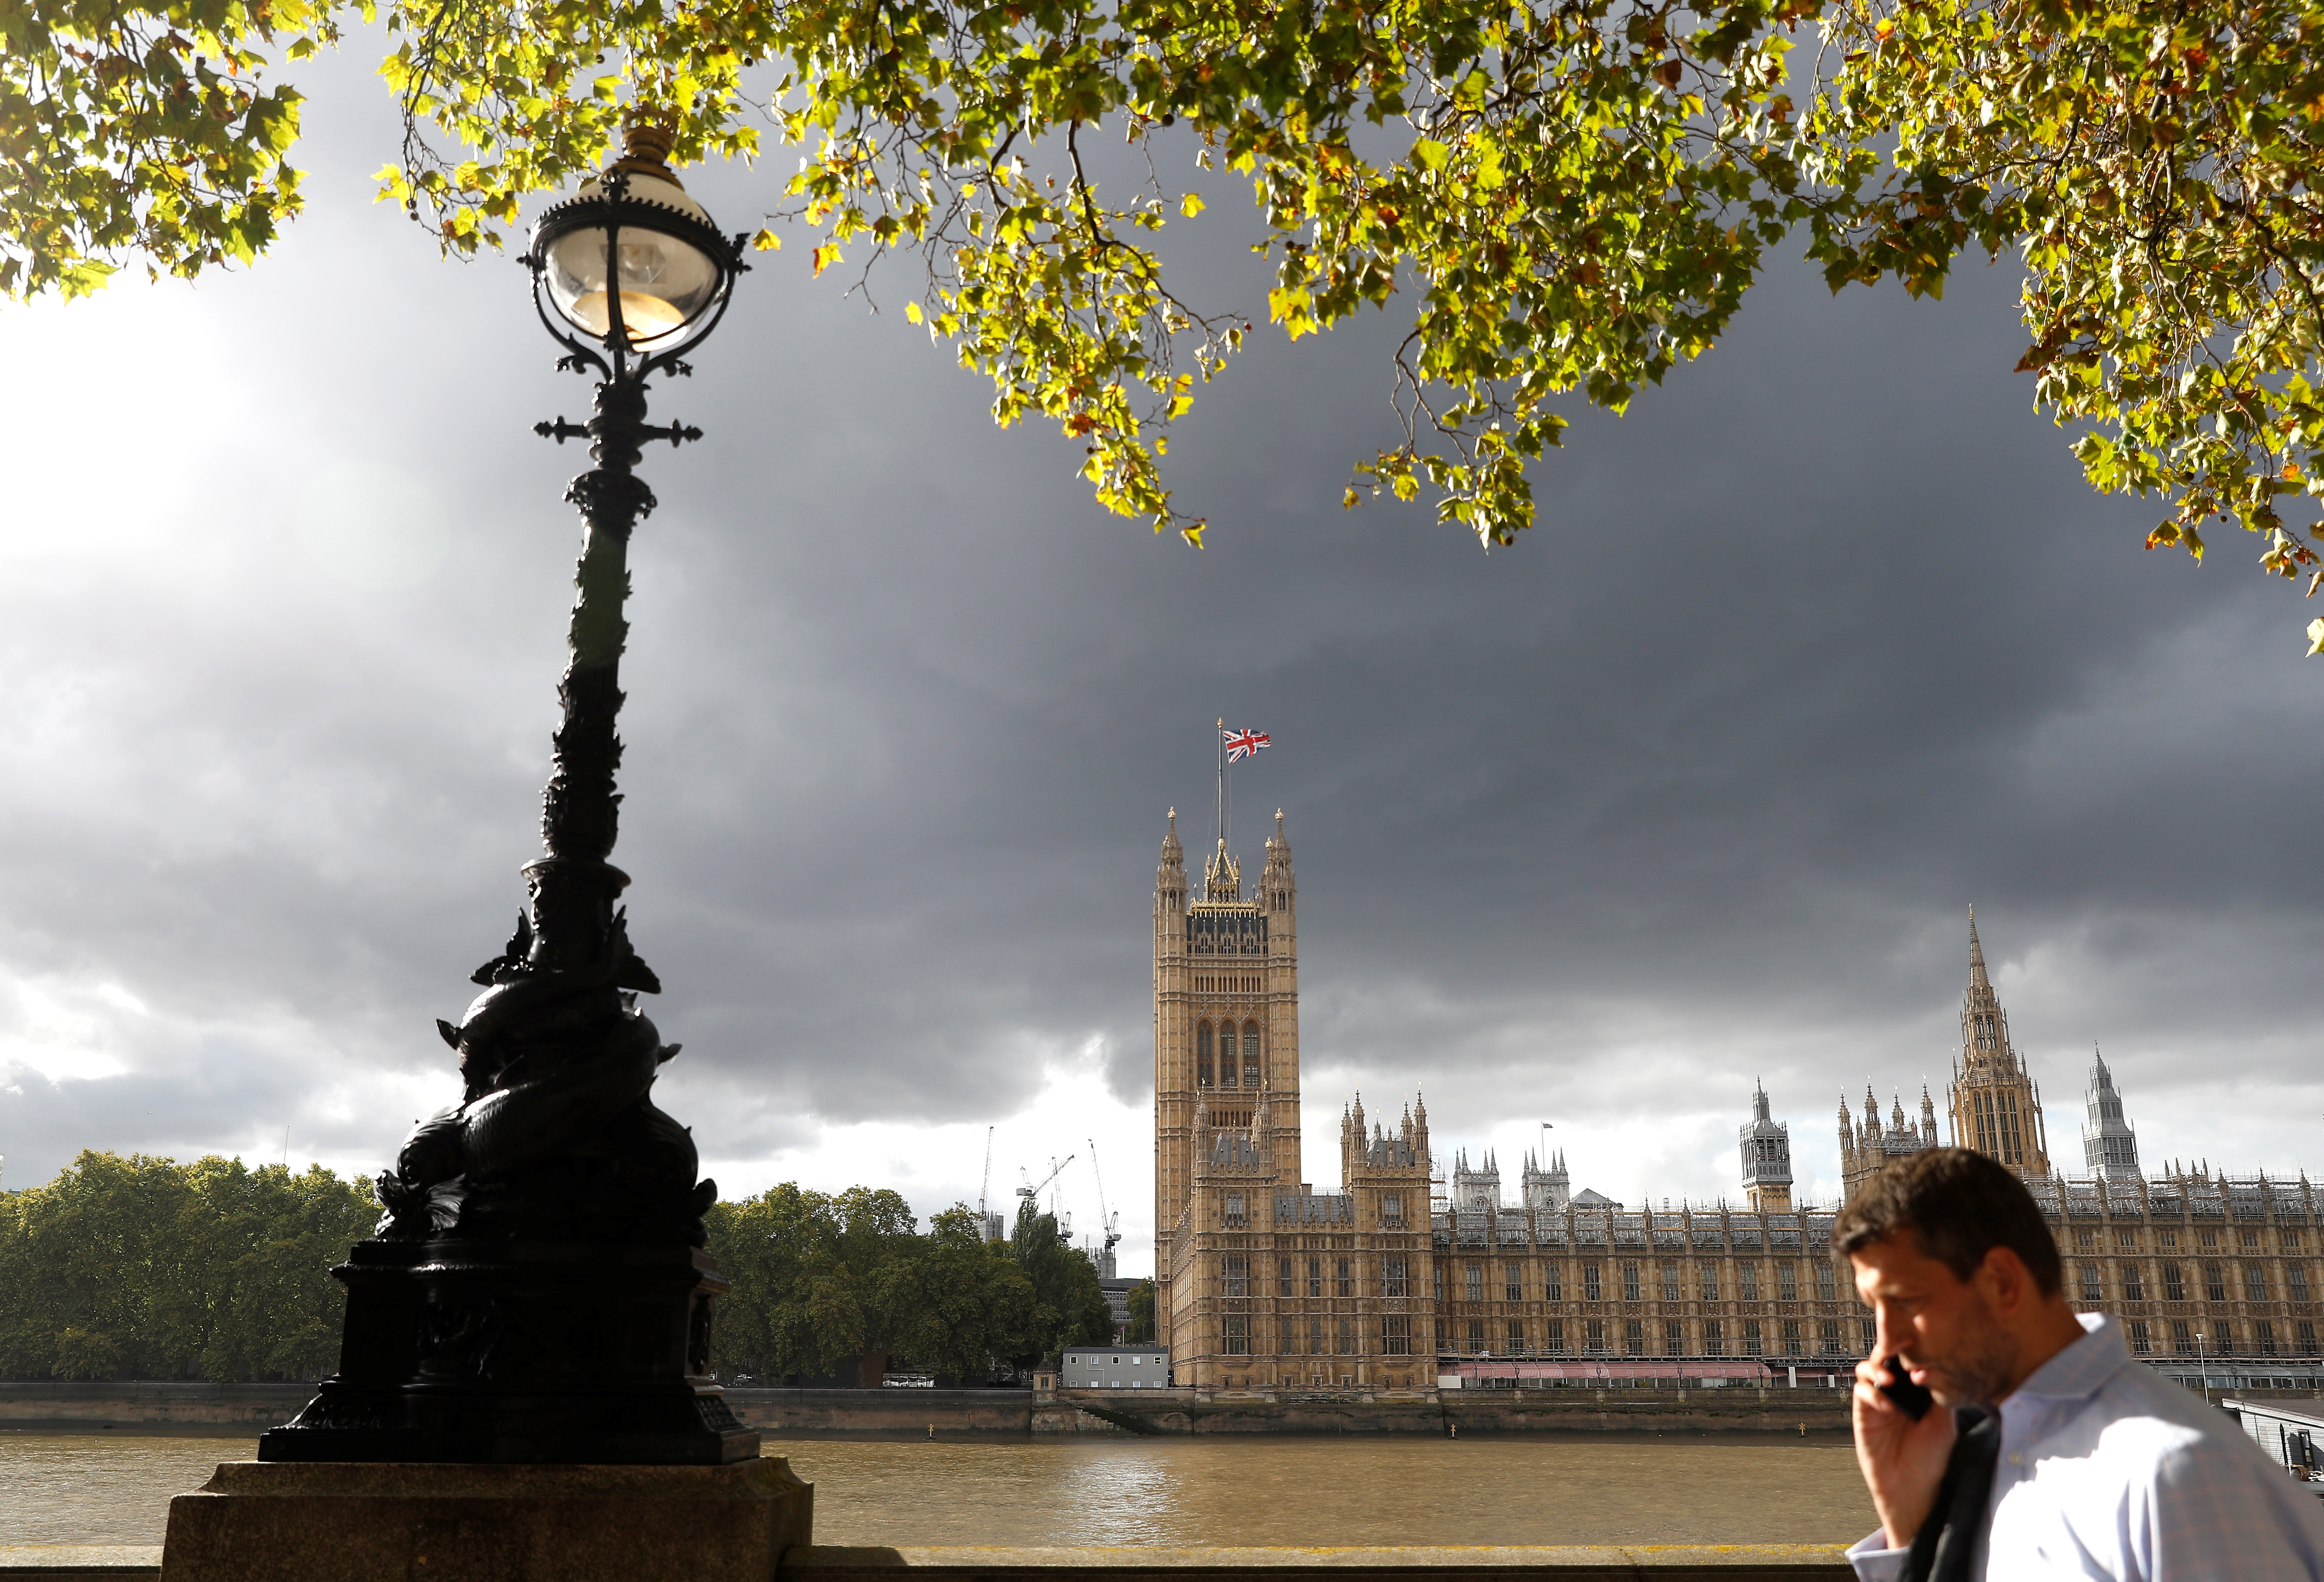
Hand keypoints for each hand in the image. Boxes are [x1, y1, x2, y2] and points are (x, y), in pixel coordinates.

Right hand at [1853, 1356, 1957, 1549]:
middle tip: (1897, 1350)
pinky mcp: (1863, 1414)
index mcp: (1915, 1390)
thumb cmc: (1932, 1457)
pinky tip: (1888, 1406)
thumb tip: (1936, 1366)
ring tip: (1890, 1380)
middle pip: (1883, 1357)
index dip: (1908, 1346)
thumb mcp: (1944, 1423)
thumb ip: (1939, 1394)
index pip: (1907, 1358)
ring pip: (1866, 1369)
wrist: (1913, 1487)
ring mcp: (1876, 1401)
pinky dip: (1872, 1393)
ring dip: (1876, 1369)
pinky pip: (1860, 1392)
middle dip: (1888, 1349)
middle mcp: (1894, 1391)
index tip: (1916, 1339)